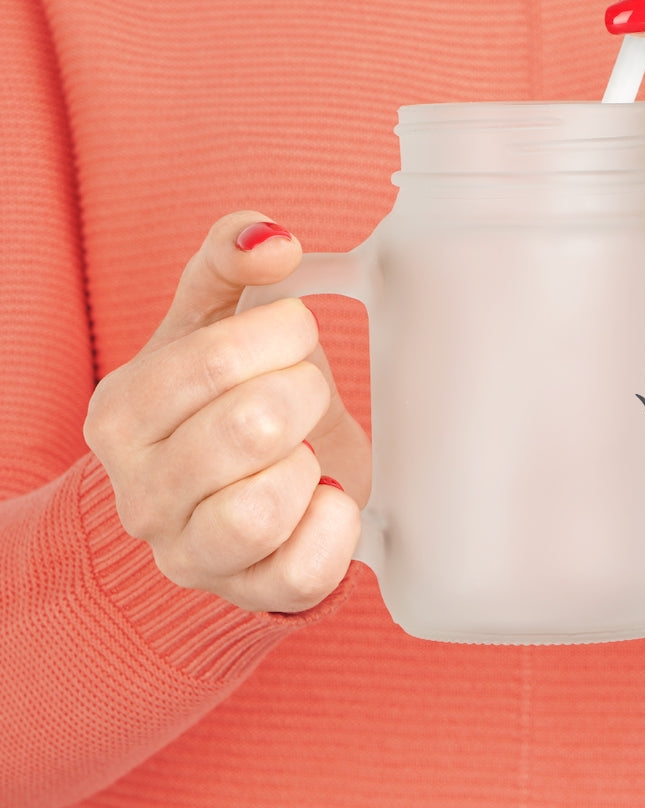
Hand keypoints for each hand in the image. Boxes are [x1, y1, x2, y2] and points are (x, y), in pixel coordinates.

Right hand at [84, 212, 369, 612]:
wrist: (232, 488)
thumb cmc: (223, 397)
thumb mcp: (213, 319)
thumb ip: (229, 261)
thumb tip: (271, 238)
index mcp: (122, 413)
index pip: (214, 360)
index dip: (282, 334)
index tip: (295, 333)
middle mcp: (140, 493)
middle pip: (251, 427)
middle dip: (304, 393)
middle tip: (304, 393)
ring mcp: (189, 554)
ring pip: (264, 508)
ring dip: (309, 463)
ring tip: (304, 450)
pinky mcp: (248, 593)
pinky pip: (304, 571)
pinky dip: (335, 524)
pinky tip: (324, 495)